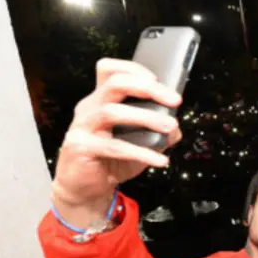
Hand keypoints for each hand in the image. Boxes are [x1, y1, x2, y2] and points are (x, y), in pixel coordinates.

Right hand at [51, 58, 182, 225]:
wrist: (85, 189)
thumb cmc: (111, 161)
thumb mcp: (140, 144)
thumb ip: (157, 131)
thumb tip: (176, 127)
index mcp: (100, 100)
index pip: (109, 70)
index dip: (134, 69)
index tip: (158, 80)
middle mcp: (88, 108)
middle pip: (114, 84)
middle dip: (148, 88)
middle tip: (174, 100)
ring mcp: (81, 127)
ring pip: (112, 112)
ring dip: (146, 117)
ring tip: (170, 127)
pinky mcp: (80, 148)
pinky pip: (113, 147)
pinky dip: (140, 152)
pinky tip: (159, 160)